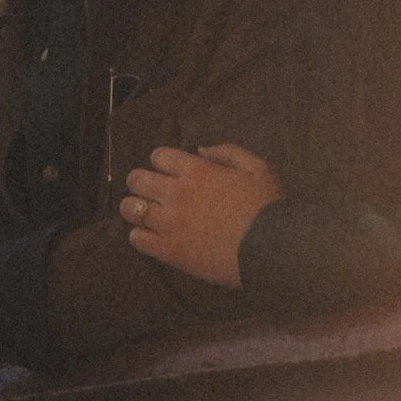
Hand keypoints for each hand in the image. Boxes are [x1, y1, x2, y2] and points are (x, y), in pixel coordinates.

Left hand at [120, 144, 281, 287]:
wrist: (270, 249)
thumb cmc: (267, 206)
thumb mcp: (257, 167)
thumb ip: (227, 152)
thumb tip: (199, 150)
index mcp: (196, 170)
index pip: (158, 156)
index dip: (161, 162)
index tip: (169, 172)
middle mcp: (176, 192)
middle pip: (137, 179)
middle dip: (141, 183)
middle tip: (152, 193)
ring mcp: (169, 222)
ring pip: (130, 208)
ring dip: (134, 208)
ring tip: (144, 215)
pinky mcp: (168, 250)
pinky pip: (136, 239)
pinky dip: (139, 235)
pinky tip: (150, 237)